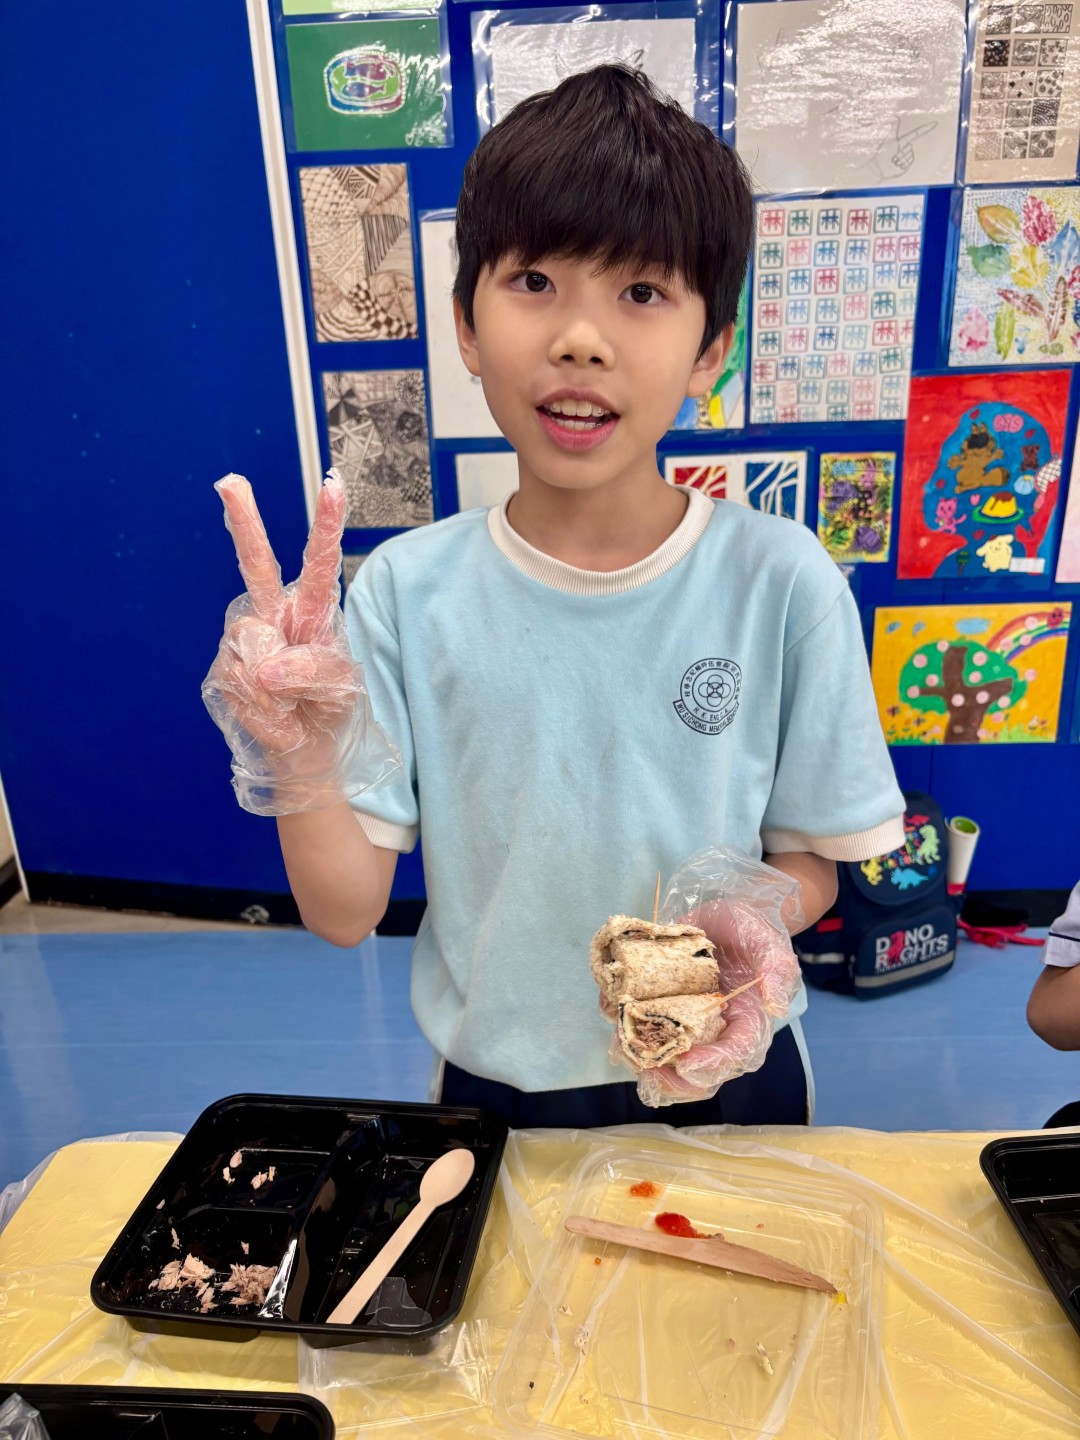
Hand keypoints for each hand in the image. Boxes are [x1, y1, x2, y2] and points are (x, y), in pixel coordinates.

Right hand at [202, 472, 394, 813]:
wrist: (306, 753)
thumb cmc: (329, 710)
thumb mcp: (340, 689)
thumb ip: (310, 669)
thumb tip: (264, 666)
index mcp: (312, 611)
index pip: (318, 564)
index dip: (325, 525)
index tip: (333, 485)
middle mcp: (274, 616)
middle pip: (256, 565)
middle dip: (243, 522)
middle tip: (230, 481)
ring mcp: (245, 641)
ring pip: (252, 642)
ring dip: (278, 683)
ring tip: (292, 702)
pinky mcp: (226, 670)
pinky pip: (240, 680)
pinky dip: (263, 705)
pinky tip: (274, 712)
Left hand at [621, 846, 803, 1106]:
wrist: (725, 918)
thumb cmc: (752, 934)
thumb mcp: (770, 944)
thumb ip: (778, 971)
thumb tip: (776, 1005)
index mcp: (745, 1028)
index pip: (731, 1059)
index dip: (709, 1067)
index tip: (686, 1063)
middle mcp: (713, 1035)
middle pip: (693, 1078)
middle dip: (667, 1080)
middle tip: (646, 1067)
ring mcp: (683, 1025)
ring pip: (660, 1061)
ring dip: (637, 1055)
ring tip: (622, 1039)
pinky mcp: (659, 1010)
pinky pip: (637, 1030)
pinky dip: (621, 1024)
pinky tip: (613, 1008)